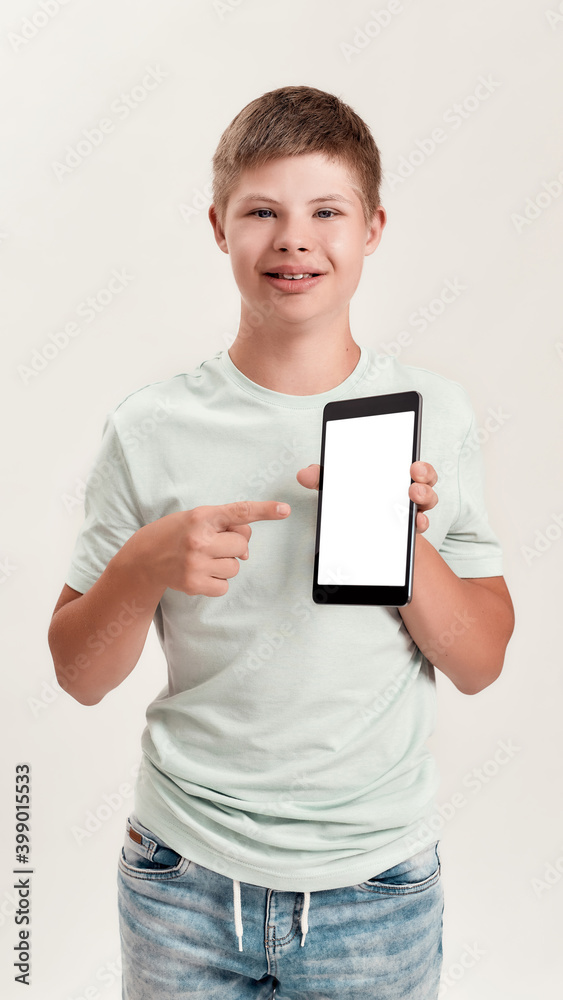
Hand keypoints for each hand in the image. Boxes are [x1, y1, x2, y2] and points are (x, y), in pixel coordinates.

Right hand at [133, 500, 290, 597]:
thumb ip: (225, 527)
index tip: (285, 509)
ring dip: (225, 564)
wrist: (144, 558)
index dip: (265, 510)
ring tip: (204, 559)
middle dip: (233, 545)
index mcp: (201, 516)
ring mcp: (196, 563)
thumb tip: (245, 552)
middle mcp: (199, 539)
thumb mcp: (198, 519)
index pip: (239, 511)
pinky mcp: (193, 584)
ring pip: (236, 566)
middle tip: (212, 544)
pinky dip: (217, 581)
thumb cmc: (176, 534)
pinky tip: (201, 573)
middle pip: (242, 544)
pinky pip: (224, 586)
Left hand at [296, 461, 437, 533]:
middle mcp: (407, 491)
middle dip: (424, 477)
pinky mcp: (409, 532)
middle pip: (426, 480)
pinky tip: (413, 525)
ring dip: (424, 497)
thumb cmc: (356, 505)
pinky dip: (419, 524)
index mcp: (393, 476)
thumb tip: (303, 474)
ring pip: (428, 501)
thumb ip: (322, 480)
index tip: (413, 465)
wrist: (366, 540)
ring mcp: (411, 512)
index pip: (412, 465)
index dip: (418, 465)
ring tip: (413, 497)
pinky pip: (421, 526)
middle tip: (414, 477)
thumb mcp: (338, 490)